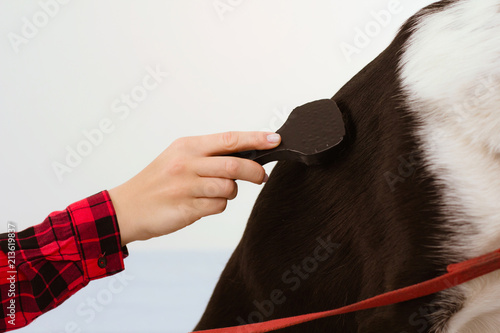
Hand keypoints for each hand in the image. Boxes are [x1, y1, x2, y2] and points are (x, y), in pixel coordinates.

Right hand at [108, 131, 280, 245]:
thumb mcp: (178, 158)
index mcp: (187, 146)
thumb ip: (208, 156)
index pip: (229, 139)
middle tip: (261, 177)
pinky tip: (200, 205)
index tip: (275, 140)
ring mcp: (186, 186)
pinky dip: (217, 206)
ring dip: (229, 192)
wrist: (126, 208)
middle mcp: (187, 163)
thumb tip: (245, 155)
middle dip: (255, 172)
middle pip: (234, 165)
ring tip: (214, 193)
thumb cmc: (157, 182)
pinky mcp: (186, 207)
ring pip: (228, 188)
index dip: (255, 139)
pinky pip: (217, 207)